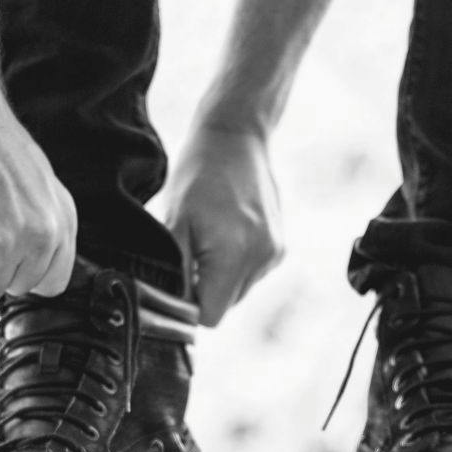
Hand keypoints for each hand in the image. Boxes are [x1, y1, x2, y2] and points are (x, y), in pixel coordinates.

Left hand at [164, 124, 283, 326]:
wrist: (236, 136)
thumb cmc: (198, 174)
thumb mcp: (175, 220)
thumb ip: (175, 269)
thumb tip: (172, 306)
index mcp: (233, 256)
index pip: (211, 316)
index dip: (190, 304)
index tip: (180, 277)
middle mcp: (260, 259)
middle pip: (226, 304)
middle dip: (206, 287)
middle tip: (192, 248)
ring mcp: (274, 253)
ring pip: (239, 290)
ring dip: (222, 274)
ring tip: (212, 235)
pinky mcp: (279, 247)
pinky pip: (252, 273)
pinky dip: (238, 262)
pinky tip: (229, 231)